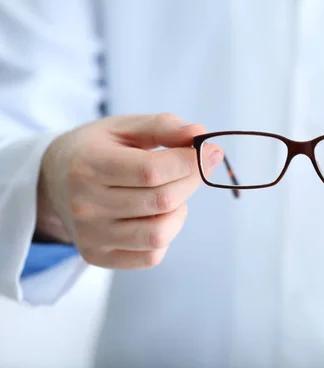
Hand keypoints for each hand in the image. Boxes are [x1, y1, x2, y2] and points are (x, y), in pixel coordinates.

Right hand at [37, 113, 222, 268]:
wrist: (54, 180)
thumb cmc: (98, 149)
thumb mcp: (125, 127)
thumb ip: (163, 127)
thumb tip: (199, 134)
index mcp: (88, 165)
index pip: (151, 171)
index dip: (190, 162)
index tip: (210, 151)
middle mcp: (85, 205)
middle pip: (162, 201)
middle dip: (192, 181)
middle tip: (197, 167)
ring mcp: (90, 236)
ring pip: (160, 233)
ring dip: (179, 211)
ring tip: (170, 193)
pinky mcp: (97, 256)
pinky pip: (152, 256)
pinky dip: (166, 235)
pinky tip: (156, 215)